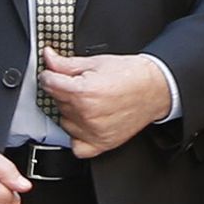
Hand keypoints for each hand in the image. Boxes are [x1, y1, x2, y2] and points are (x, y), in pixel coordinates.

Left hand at [40, 49, 171, 158]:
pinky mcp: (102, 144)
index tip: (53, 74)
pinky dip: (77, 136)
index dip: (49, 75)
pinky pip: (76, 146)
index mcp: (83, 91)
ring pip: (64, 121)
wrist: (155, 88)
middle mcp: (87, 114)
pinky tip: (85, 123)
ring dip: (70, 112)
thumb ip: (66, 63)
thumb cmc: (130, 74)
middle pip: (56, 101)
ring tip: (88, 101)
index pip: (49, 83)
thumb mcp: (95, 62)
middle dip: (63, 91)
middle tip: (81, 84)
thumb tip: (48, 57)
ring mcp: (93, 131)